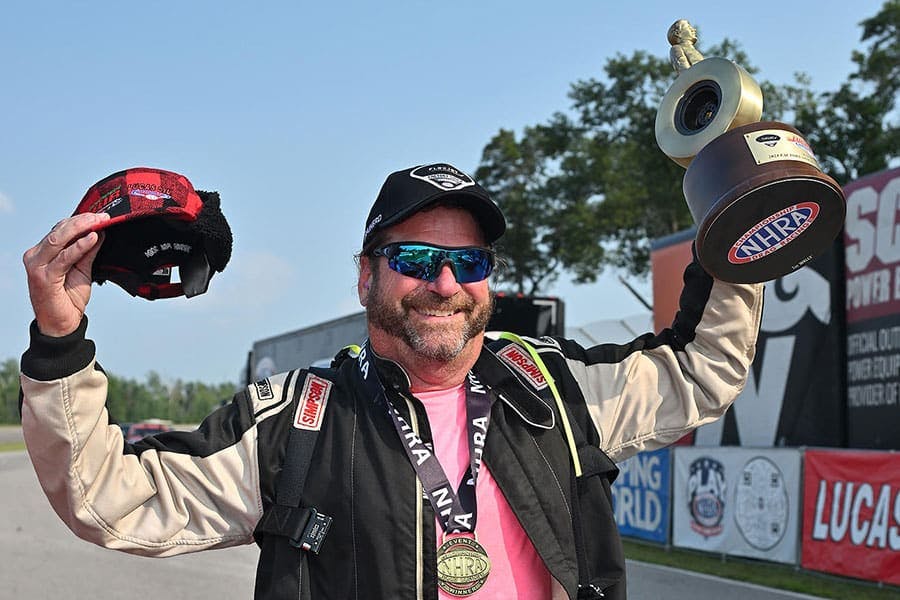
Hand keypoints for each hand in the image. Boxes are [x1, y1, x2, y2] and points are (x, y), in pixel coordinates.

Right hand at [23, 213, 109, 336]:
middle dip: (83, 221)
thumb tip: (100, 232)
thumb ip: (88, 252)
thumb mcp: (82, 269)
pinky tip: (92, 238)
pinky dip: (79, 246)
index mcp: (43, 252)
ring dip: (81, 229)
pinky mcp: (44, 277)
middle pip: (59, 230)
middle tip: (103, 216)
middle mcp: (36, 256)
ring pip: (58, 239)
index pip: (60, 229)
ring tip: (99, 222)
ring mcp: (37, 266)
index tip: (101, 216)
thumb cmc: (68, 298)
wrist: (61, 324)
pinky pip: (64, 257)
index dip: (81, 220)